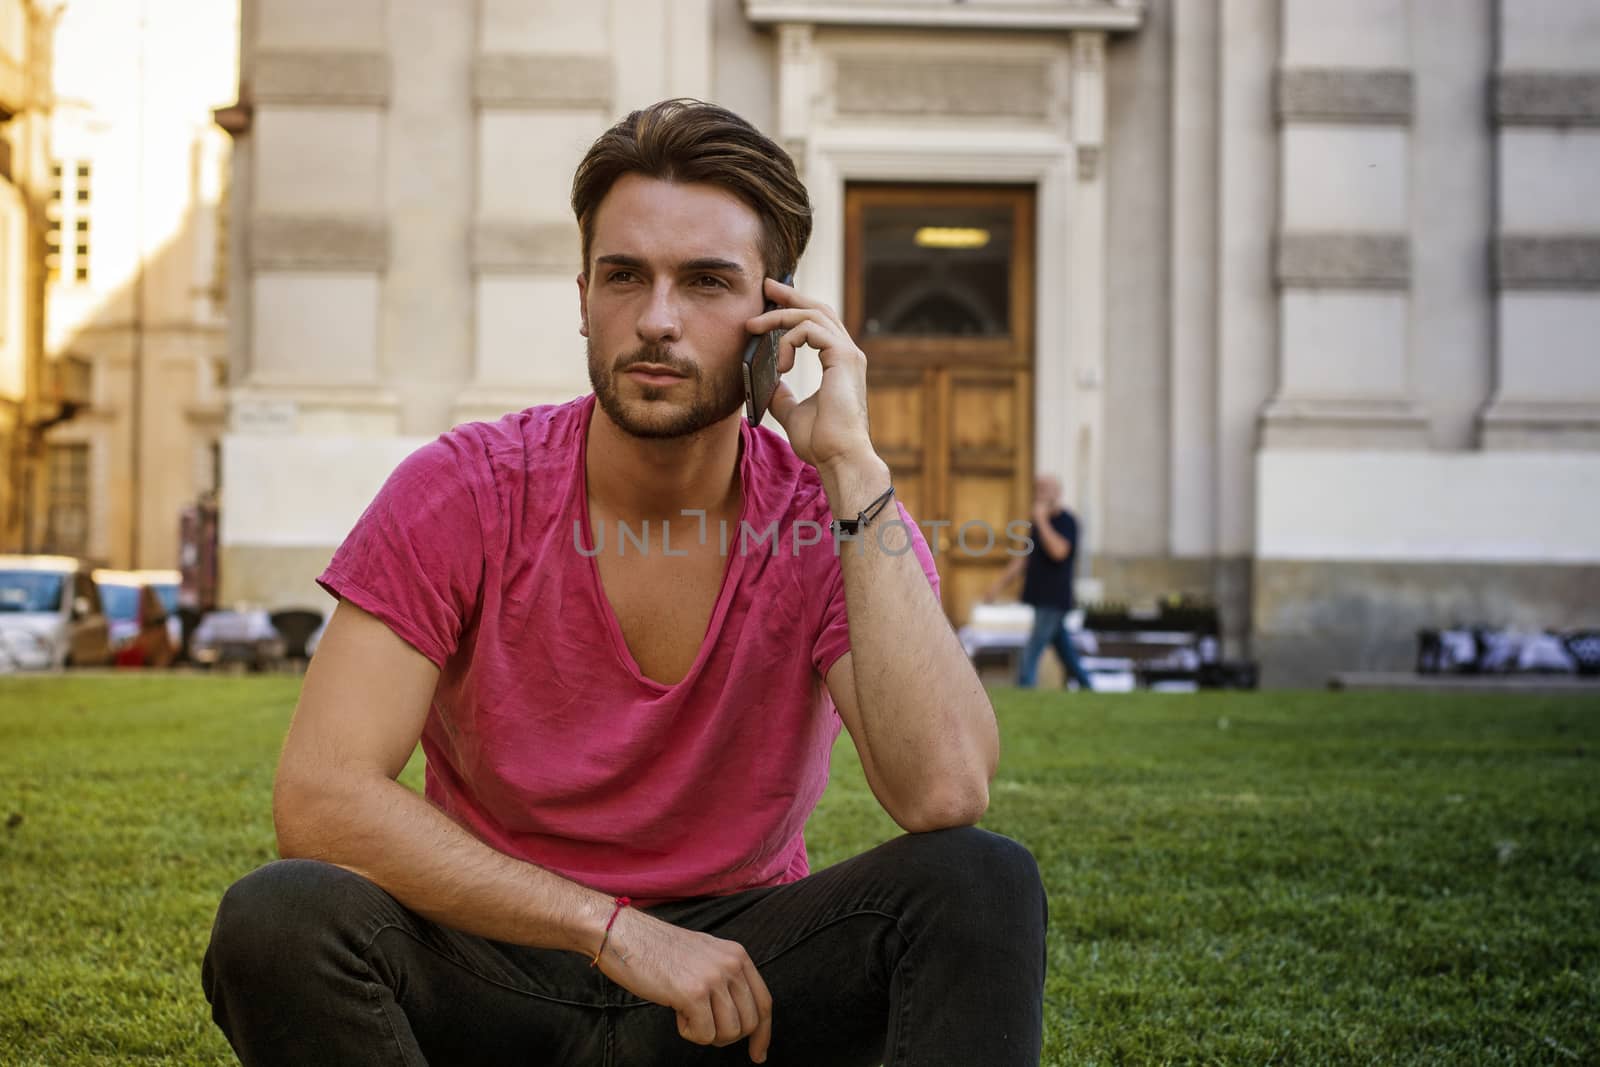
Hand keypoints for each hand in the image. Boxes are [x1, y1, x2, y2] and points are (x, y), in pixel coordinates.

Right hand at [598, 907, 772, 1062]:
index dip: (763, 1033)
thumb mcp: (705, 956)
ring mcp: (714, 978)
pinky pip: (704, 1035)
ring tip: (686, 1014)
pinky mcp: (693, 993)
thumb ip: (726, 978)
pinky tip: (676, 1012)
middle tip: (703, 1027)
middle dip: (728, 1036)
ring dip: (706, 1034)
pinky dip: (689, 1033)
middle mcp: (731, 964)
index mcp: (737, 954)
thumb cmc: (659, 951)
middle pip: (750, 1022)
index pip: (764, 1002)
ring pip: (729, 1032)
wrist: (626, 936)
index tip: (758, 1054)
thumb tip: (741, 1016)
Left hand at [750, 277, 875, 475]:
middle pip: (818, 308)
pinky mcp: (843, 357)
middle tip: (766, 286)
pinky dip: (789, 340)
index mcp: (838, 363)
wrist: (839, 457)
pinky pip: (810, 330)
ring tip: (754, 326)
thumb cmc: (822, 442)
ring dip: (779, 315)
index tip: (771, 300)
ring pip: (812, 314)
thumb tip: (768, 382)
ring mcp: (848, 353)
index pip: (818, 323)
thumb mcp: (793, 412)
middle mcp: (847, 353)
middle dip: (790, 295)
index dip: (795, 307)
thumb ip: (782, 394)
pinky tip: (781, 363)